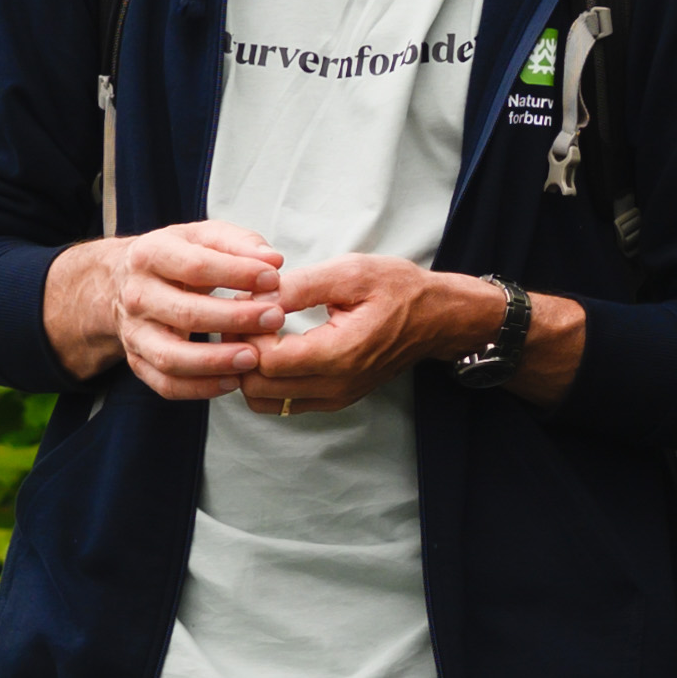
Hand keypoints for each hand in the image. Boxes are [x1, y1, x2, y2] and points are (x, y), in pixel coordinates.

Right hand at [62, 219, 293, 401]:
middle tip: (275, 318)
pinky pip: (166, 384)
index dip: (237, 273)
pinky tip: (233, 380)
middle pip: (186, 313)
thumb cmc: (177, 258)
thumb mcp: (203, 237)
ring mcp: (133, 333)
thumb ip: (240, 243)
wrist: (125, 282)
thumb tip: (274, 260)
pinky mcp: (137, 362)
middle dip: (235, 318)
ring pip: (171, 357)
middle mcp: (136, 296)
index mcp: (149, 255)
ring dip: (216, 362)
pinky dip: (200, 389)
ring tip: (254, 358)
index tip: (273, 279)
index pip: (196, 266)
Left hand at [235, 252, 472, 419]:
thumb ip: (299, 287)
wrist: (437, 318)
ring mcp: (334, 398)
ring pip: (264, 402)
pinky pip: (282, 404)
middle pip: (257, 388)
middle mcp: (334, 386)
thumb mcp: (350, 273)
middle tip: (240, 319)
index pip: (265, 362)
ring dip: (248, 372)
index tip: (245, 305)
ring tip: (253, 334)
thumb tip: (255, 297)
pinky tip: (269, 349)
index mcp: (338, 354)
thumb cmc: (398, 290)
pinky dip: (265, 383)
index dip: (245, 335)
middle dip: (239, 354)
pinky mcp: (333, 400)